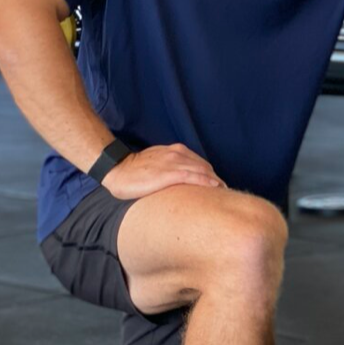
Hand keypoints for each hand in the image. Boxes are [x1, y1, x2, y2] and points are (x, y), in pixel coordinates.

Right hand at [102, 143, 224, 199]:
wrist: (117, 169)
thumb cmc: (135, 170)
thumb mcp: (157, 163)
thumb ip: (171, 167)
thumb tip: (180, 181)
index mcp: (176, 151)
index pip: (200, 163)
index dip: (211, 175)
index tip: (219, 186)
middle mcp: (178, 154)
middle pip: (205, 167)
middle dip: (217, 179)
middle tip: (225, 192)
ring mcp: (174, 162)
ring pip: (203, 170)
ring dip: (216, 181)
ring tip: (224, 192)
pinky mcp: (169, 173)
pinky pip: (193, 176)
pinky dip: (206, 181)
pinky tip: (214, 187)